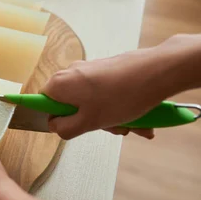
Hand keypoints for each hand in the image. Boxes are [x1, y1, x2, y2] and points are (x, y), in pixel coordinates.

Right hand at [41, 48, 165, 139]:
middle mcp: (71, 73)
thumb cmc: (121, 96)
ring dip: (110, 118)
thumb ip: (65, 128)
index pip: (43, 104)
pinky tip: (138, 118)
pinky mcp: (107, 69)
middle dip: (91, 122)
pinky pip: (105, 94)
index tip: (74, 127)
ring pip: (91, 102)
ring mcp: (90, 70)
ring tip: (132, 125)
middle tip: (111, 129)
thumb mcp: (89, 122)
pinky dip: (118, 107)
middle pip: (70, 105)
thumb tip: (55, 126)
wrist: (157, 71)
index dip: (58, 119)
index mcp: (59, 84)